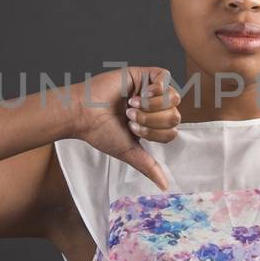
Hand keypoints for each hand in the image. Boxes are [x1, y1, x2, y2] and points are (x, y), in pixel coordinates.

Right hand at [70, 66, 182, 190]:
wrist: (84, 112)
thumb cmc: (101, 132)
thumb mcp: (129, 152)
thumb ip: (149, 166)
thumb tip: (165, 186)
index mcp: (151, 125)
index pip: (172, 131)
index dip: (155, 133)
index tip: (131, 129)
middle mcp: (153, 107)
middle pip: (175, 115)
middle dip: (151, 120)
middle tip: (129, 117)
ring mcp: (149, 90)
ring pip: (173, 97)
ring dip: (151, 106)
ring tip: (131, 105)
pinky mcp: (143, 74)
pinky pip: (165, 76)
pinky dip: (156, 88)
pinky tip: (141, 93)